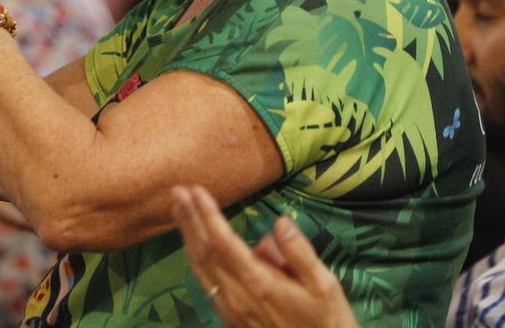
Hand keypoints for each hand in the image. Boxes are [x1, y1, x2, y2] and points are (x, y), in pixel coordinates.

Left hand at [172, 185, 359, 327]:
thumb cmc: (327, 321)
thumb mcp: (325, 285)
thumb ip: (299, 252)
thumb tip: (280, 222)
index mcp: (260, 284)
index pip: (225, 244)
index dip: (208, 216)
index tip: (197, 191)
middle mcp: (239, 297)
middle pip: (205, 254)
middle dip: (190, 220)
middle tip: (177, 191)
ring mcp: (232, 310)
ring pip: (201, 269)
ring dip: (187, 237)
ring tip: (178, 211)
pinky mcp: (232, 318)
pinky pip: (206, 283)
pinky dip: (195, 259)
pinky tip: (194, 246)